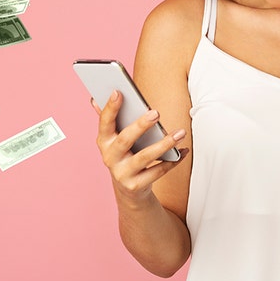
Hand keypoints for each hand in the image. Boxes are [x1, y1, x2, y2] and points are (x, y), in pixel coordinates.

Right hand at [93, 90, 187, 205]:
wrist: (128, 189)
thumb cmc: (125, 155)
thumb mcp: (115, 139)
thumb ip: (110, 119)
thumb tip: (95, 99)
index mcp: (104, 141)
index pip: (104, 123)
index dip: (110, 108)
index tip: (118, 92)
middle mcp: (110, 158)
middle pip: (125, 140)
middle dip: (140, 126)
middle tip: (156, 113)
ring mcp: (122, 173)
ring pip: (145, 157)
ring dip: (164, 144)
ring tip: (180, 133)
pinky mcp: (136, 185)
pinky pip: (158, 172)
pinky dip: (173, 161)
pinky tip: (184, 151)